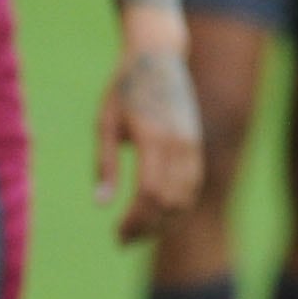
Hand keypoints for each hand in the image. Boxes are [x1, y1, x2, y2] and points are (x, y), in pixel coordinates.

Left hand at [97, 17, 202, 240]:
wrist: (158, 59)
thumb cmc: (123, 90)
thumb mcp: (104, 124)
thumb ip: (104, 164)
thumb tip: (101, 204)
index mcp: (153, 138)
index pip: (150, 193)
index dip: (135, 220)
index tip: (117, 234)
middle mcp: (179, 144)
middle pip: (170, 201)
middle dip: (148, 227)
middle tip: (123, 240)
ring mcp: (192, 144)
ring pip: (187, 197)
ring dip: (165, 221)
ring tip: (140, 231)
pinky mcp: (197, 145)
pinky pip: (194, 185)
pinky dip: (179, 206)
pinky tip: (159, 213)